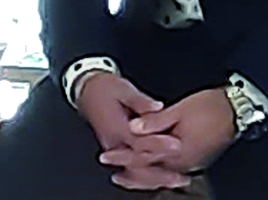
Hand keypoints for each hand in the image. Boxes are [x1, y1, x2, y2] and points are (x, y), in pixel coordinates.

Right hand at [78, 73, 190, 190]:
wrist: (87, 91)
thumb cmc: (105, 88)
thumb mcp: (124, 89)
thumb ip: (141, 101)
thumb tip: (157, 107)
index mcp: (116, 127)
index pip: (139, 142)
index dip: (159, 145)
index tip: (177, 145)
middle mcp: (113, 143)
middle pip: (137, 164)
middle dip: (159, 171)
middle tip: (180, 174)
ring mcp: (114, 149)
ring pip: (134, 171)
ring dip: (154, 177)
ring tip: (175, 180)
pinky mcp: (117, 150)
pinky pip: (131, 168)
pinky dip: (146, 175)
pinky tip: (160, 178)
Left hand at [103, 88, 237, 178]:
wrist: (237, 110)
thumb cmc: (211, 106)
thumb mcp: (180, 109)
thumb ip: (156, 120)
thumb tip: (134, 127)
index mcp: (176, 150)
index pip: (143, 157)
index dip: (123, 156)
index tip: (107, 155)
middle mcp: (182, 162)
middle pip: (150, 172)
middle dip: (129, 171)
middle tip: (111, 169)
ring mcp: (189, 163)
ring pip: (159, 174)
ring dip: (141, 174)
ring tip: (125, 174)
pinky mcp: (194, 159)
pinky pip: (170, 170)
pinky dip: (156, 171)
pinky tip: (151, 168)